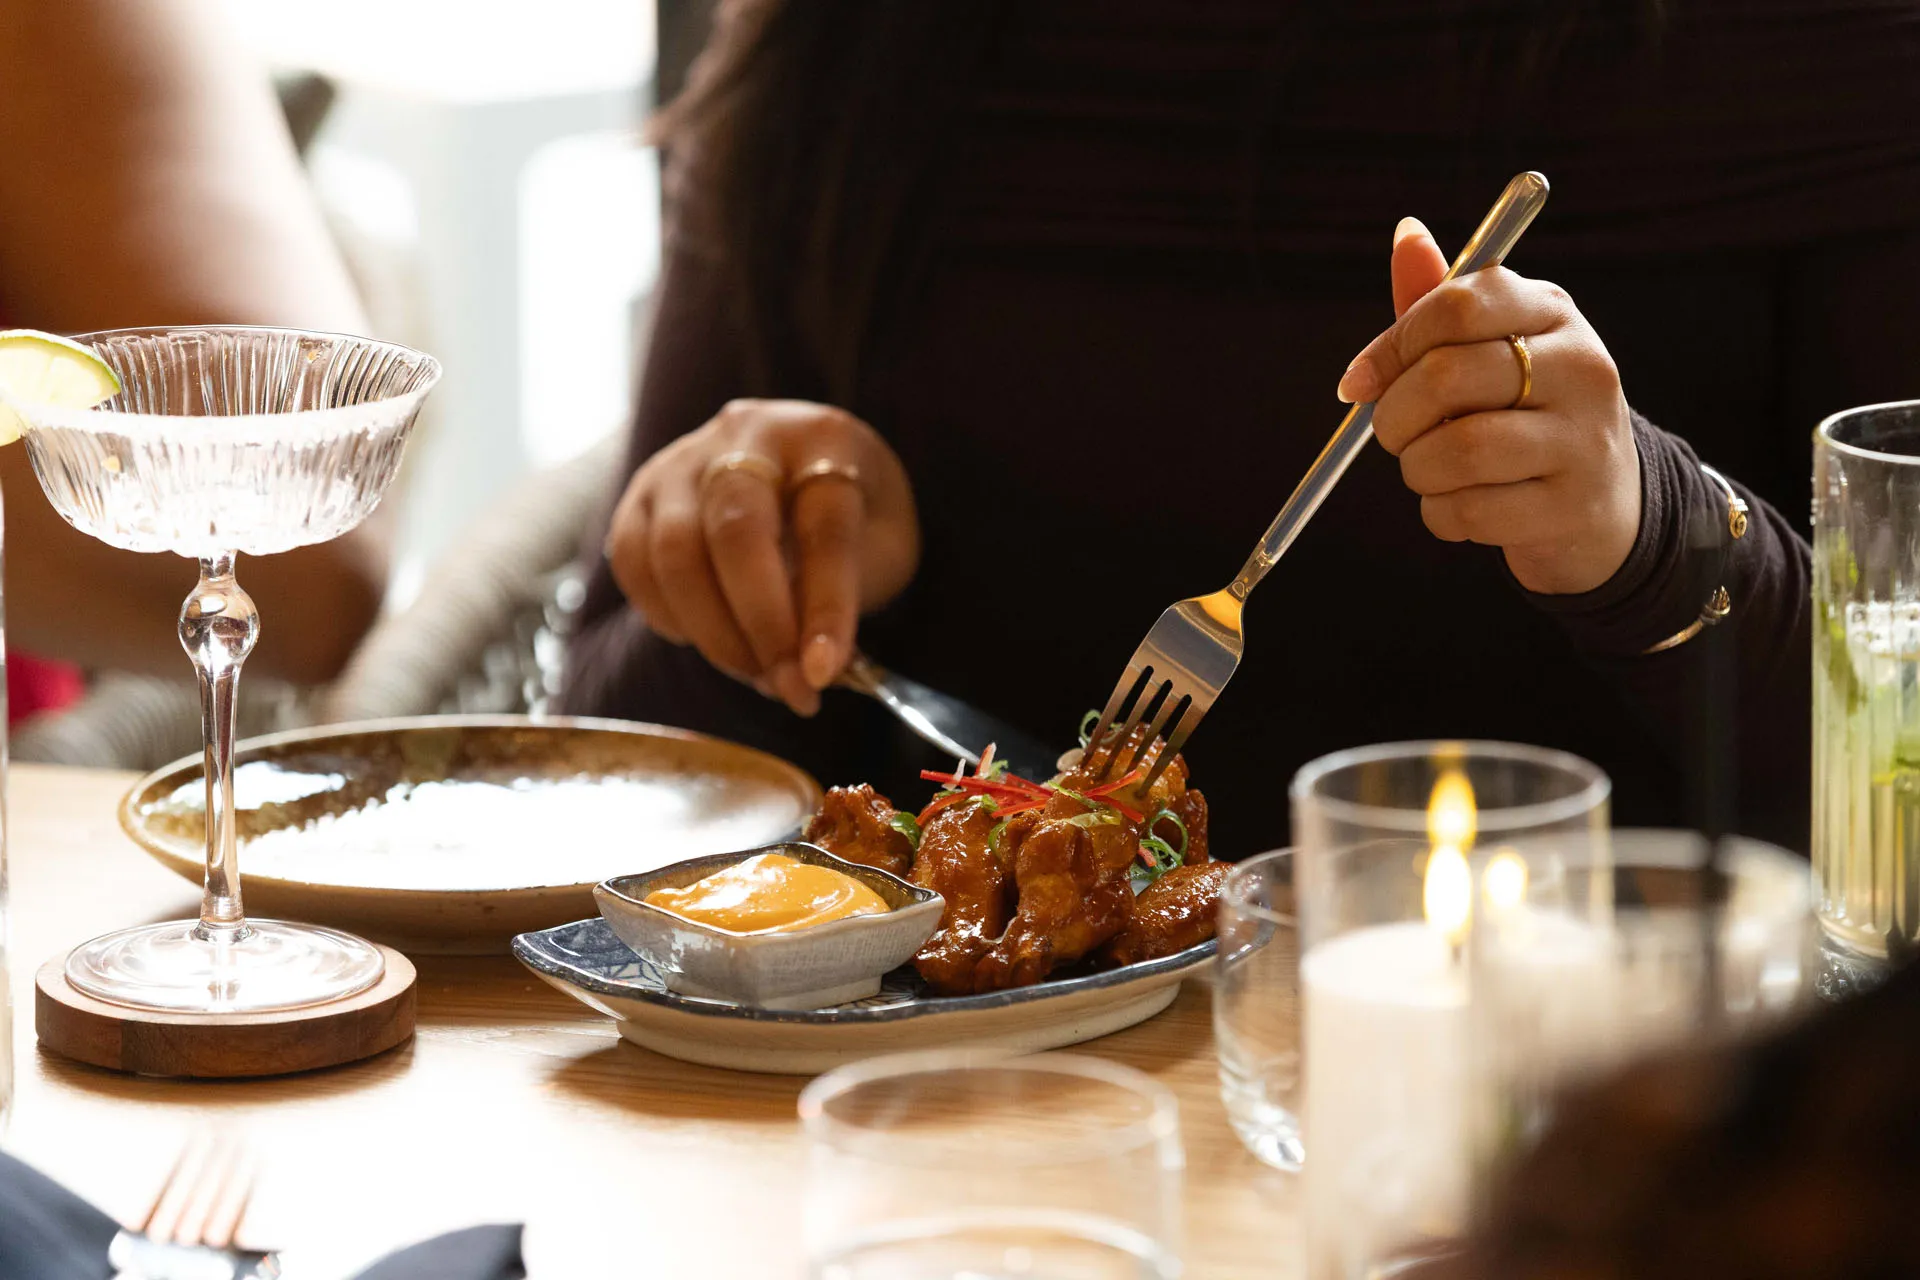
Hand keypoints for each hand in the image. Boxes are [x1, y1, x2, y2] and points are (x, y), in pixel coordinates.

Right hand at [603, 399, 919, 714]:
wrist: (801, 472)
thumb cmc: (851, 514)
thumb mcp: (881, 545)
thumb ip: (849, 593)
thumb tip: (806, 667)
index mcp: (824, 438)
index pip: (824, 525)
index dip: (826, 606)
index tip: (823, 673)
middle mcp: (747, 433)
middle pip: (737, 530)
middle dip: (762, 626)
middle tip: (790, 688)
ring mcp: (683, 460)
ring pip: (675, 552)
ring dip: (715, 634)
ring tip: (758, 675)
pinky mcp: (640, 494)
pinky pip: (634, 563)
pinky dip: (669, 618)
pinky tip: (710, 640)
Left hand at [1336, 218, 1640, 594]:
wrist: (1603, 498)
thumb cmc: (1524, 411)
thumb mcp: (1492, 346)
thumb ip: (1439, 301)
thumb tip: (1405, 232)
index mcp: (1551, 312)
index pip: (1457, 305)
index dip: (1390, 347)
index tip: (1359, 382)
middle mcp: (1580, 366)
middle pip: (1447, 377)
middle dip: (1393, 415)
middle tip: (1391, 433)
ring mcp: (1583, 438)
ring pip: (1455, 451)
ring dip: (1416, 469)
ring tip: (1428, 469)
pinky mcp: (1572, 506)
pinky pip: (1468, 512)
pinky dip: (1440, 514)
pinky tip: (1458, 504)